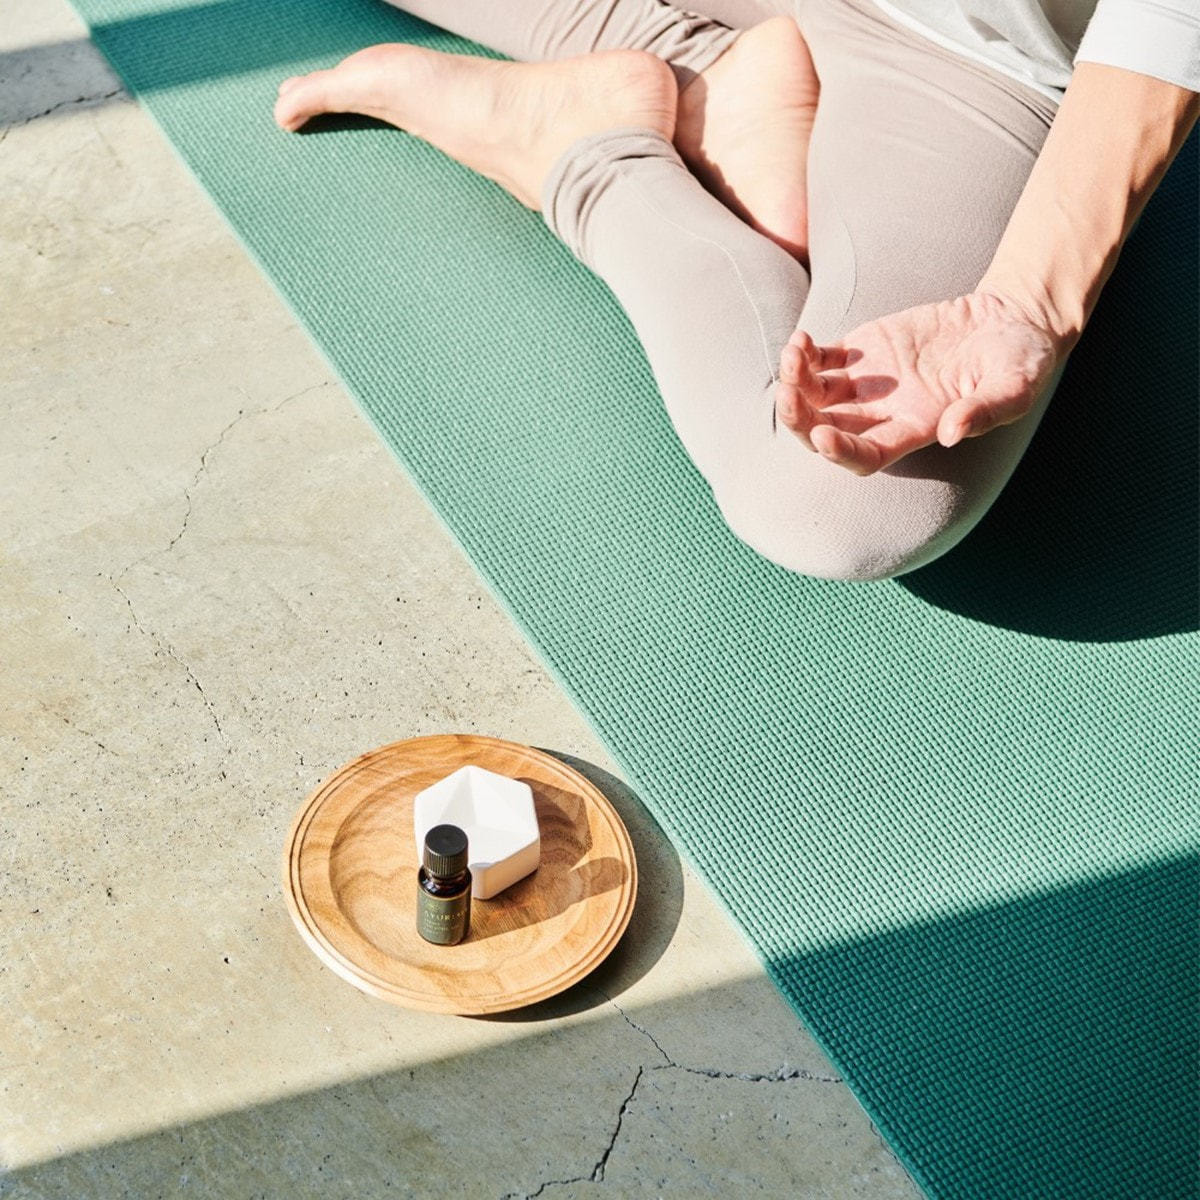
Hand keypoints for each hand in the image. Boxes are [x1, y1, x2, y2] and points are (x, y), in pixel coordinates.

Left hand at [775, 291, 1062, 474]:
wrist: (1009, 322)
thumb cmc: (1020, 363)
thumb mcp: (1016, 387)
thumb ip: (985, 411)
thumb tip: (951, 432)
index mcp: (915, 430)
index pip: (866, 455)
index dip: (841, 452)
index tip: (822, 435)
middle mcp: (882, 414)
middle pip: (825, 431)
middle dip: (799, 420)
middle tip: (787, 395)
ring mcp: (866, 384)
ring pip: (813, 397)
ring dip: (793, 383)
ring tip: (793, 354)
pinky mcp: (861, 351)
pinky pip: (819, 361)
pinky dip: (803, 355)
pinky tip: (800, 341)